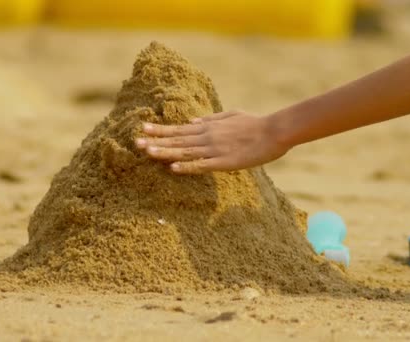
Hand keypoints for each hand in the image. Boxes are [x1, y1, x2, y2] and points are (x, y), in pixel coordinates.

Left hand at [135, 110, 290, 173]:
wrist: (274, 131)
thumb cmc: (254, 123)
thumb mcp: (230, 116)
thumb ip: (210, 119)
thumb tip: (192, 120)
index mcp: (208, 127)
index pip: (179, 129)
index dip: (160, 130)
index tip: (143, 129)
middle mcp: (207, 137)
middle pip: (177, 140)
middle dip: (156, 141)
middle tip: (136, 142)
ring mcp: (214, 149)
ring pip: (185, 151)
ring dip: (165, 152)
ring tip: (147, 153)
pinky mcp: (224, 162)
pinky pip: (202, 166)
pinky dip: (187, 166)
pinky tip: (172, 168)